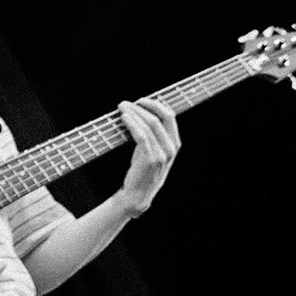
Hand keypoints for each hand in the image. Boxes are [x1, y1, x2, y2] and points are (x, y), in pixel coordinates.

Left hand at [116, 98, 179, 215]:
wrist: (138, 195)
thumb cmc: (142, 172)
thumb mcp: (152, 152)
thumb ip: (152, 136)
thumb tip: (140, 114)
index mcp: (174, 144)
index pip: (169, 117)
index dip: (155, 105)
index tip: (140, 100)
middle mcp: (171, 148)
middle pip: (159, 118)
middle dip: (141, 107)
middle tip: (125, 103)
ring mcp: (162, 154)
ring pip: (149, 125)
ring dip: (133, 113)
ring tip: (121, 108)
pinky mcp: (150, 159)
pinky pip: (141, 135)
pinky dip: (132, 124)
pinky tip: (124, 119)